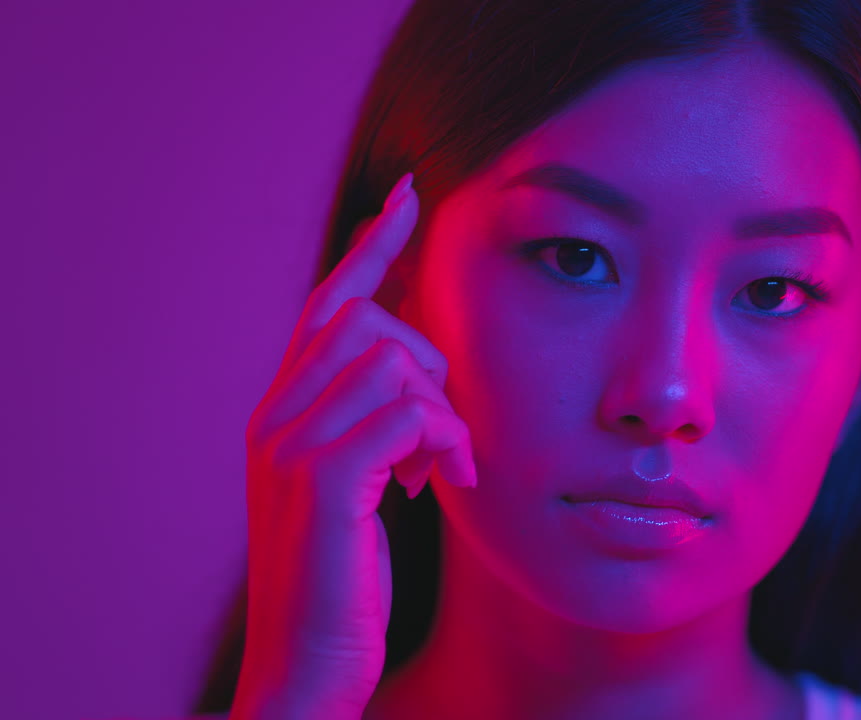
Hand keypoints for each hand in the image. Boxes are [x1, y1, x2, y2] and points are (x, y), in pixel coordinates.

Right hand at [230, 173, 475, 718]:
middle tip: (442, 433)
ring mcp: (293, 444)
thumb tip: (423, 381)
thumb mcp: (359, 487)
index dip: (372, 248)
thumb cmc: (344, 580)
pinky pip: (407, 412)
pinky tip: (443, 483)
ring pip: (396, 358)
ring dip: (443, 413)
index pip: (326, 305)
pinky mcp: (324, 478)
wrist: (309, 662)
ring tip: (443, 469)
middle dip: (430, 361)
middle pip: (369, 319)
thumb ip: (375, 426)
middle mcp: (276, 416)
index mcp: (283, 412)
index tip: (409, 198)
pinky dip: (444, 440)